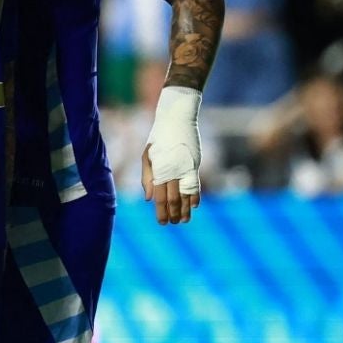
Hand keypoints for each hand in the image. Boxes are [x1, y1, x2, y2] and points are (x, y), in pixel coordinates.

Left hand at [142, 86, 202, 225]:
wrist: (176, 119)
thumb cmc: (158, 138)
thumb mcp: (147, 156)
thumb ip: (147, 178)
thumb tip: (148, 199)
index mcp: (158, 170)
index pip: (159, 197)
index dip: (161, 211)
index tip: (163, 222)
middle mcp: (171, 171)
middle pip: (173, 199)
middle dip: (173, 213)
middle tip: (174, 223)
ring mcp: (184, 168)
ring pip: (185, 194)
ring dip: (185, 209)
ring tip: (185, 220)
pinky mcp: (194, 164)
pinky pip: (195, 184)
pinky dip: (195, 196)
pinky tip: (195, 205)